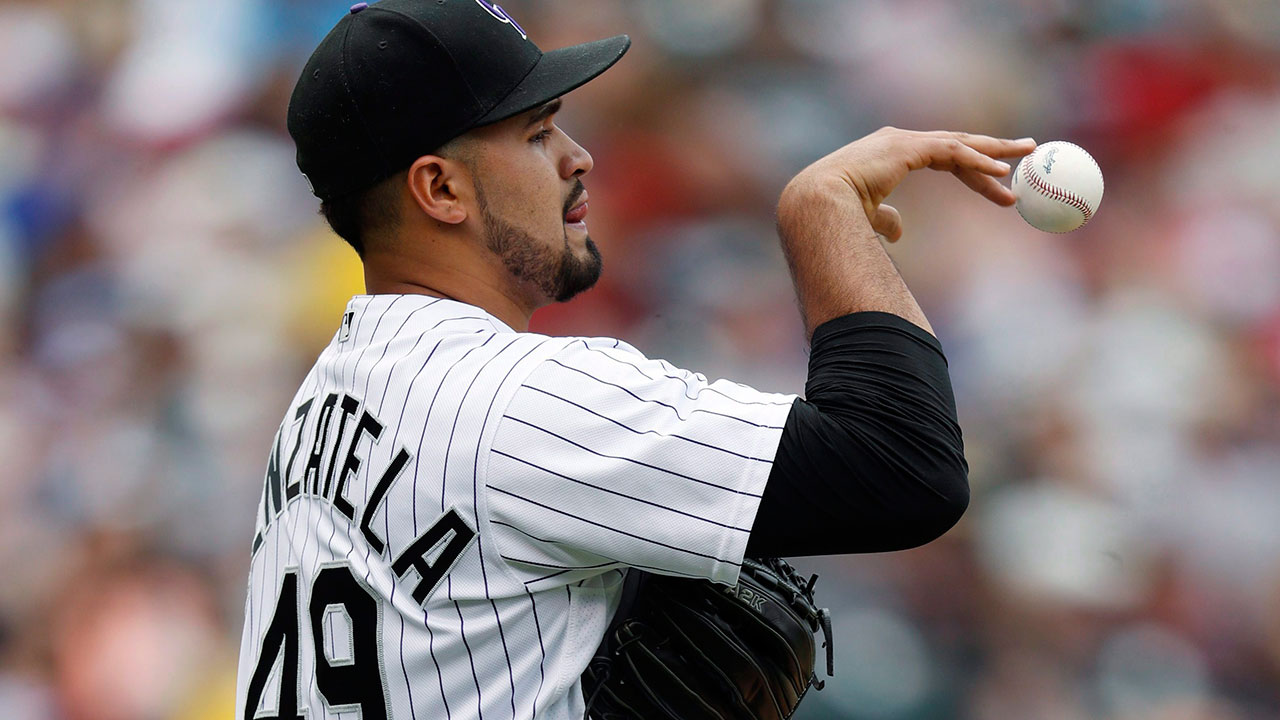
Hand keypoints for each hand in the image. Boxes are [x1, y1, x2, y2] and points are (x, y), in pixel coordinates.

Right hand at [783, 128, 1035, 241]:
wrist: (815, 203)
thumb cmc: (833, 215)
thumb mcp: (867, 218)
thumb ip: (885, 219)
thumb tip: (899, 230)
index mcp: (889, 154)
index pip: (941, 157)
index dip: (972, 168)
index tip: (999, 180)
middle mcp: (898, 141)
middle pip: (957, 143)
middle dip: (993, 147)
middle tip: (1026, 150)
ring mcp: (902, 141)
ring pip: (959, 143)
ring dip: (995, 150)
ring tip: (1026, 156)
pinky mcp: (906, 147)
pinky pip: (950, 152)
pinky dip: (977, 160)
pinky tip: (1000, 172)